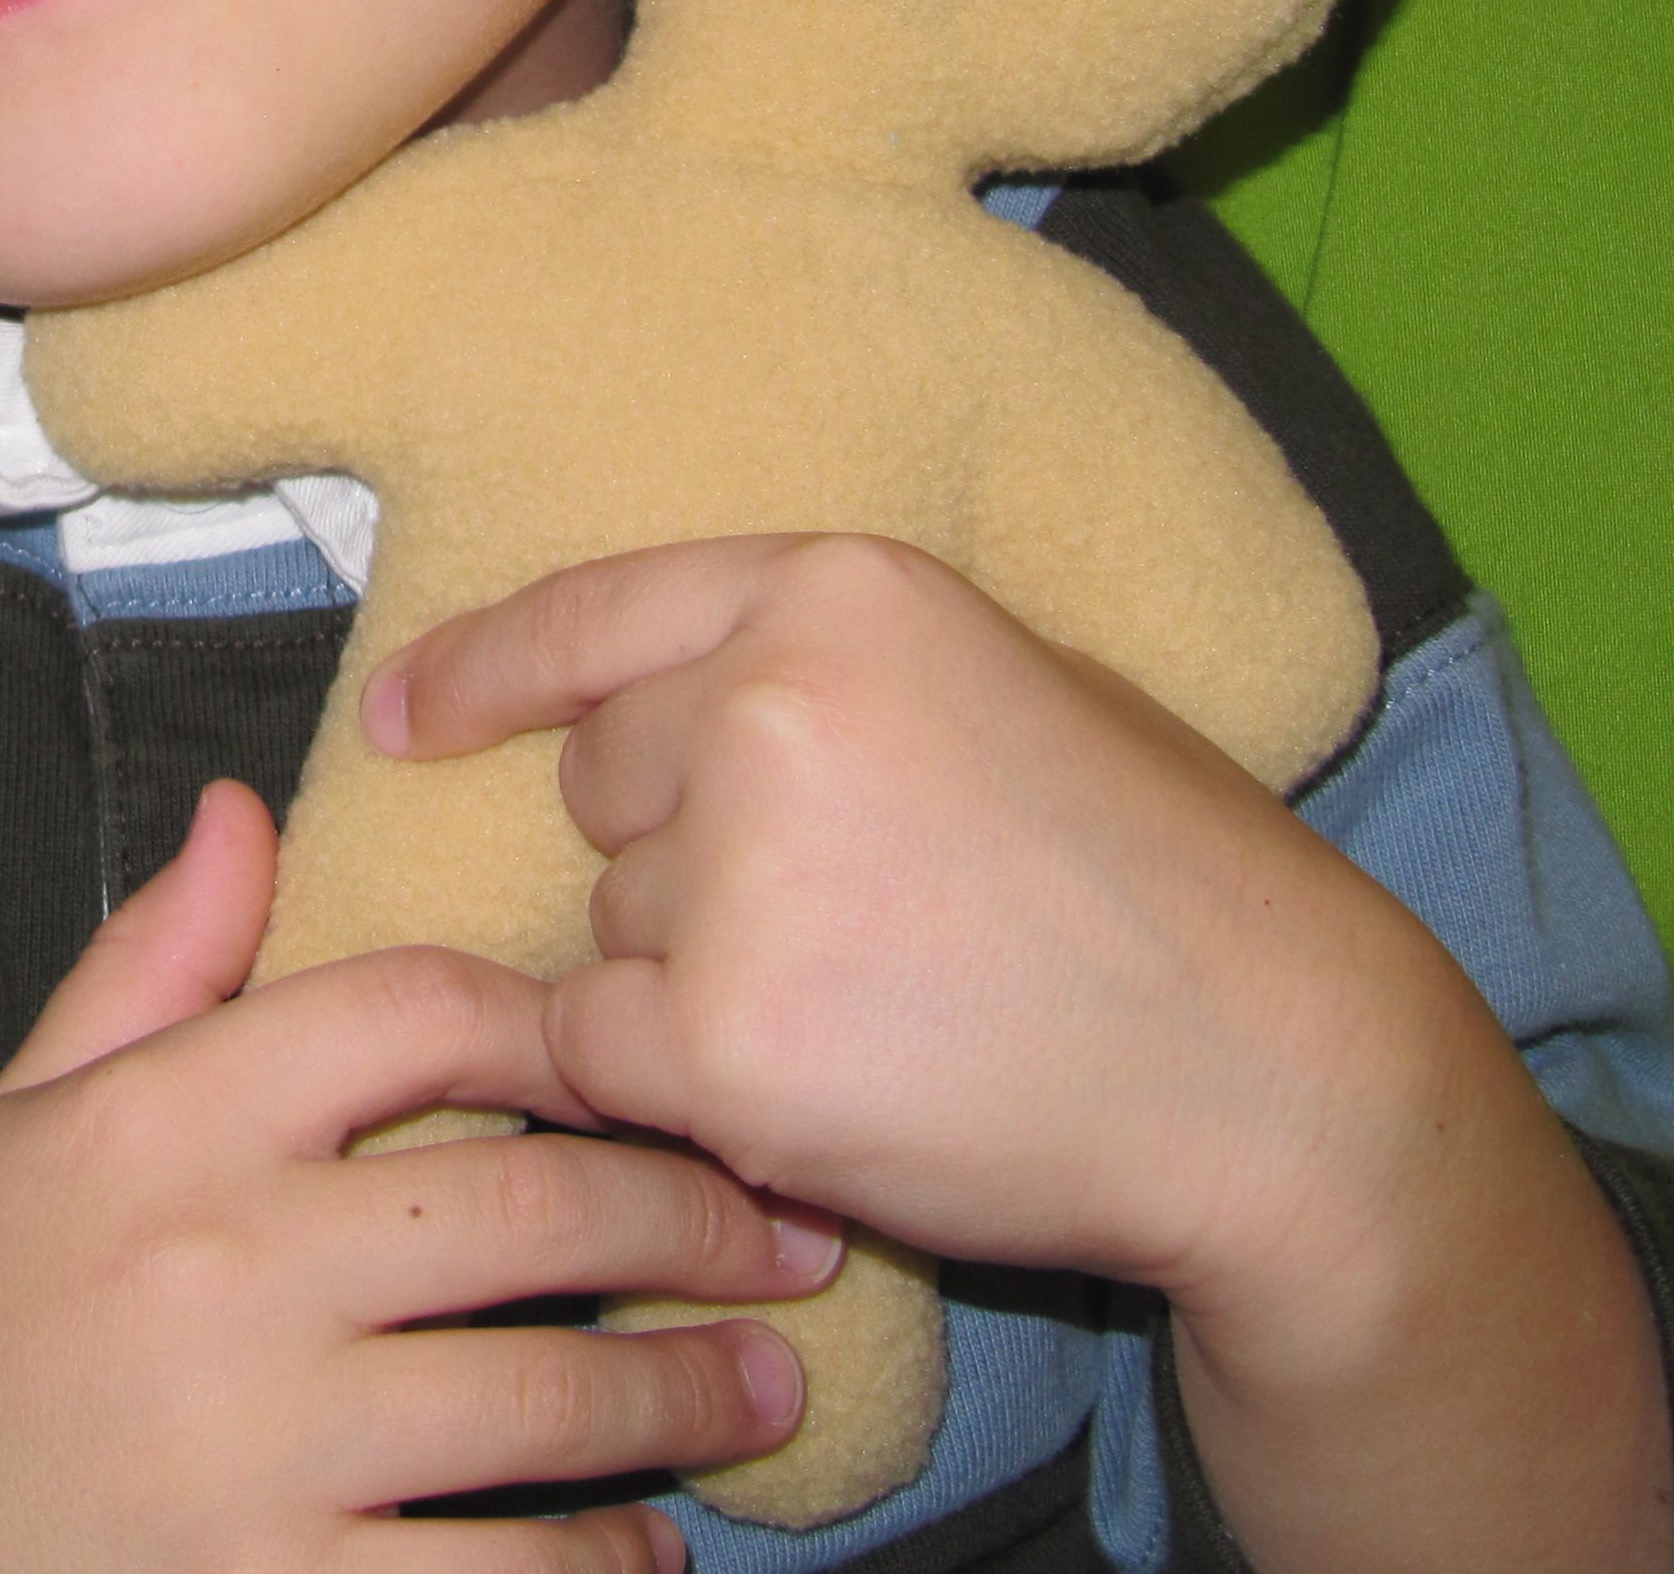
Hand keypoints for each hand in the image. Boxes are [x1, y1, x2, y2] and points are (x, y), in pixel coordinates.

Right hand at [0, 779, 840, 1573]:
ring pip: (547, 1408)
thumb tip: (252, 809)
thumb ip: (148, 964)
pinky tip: (642, 1555)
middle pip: (534, 1213)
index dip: (566, 1025)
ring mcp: (252, 1451)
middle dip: (695, 1221)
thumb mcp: (16, 1112)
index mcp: (162, 1119)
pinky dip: (595, 1571)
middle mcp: (220, 1267)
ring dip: (685, 1404)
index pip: (423, 1010)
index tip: (652, 1058)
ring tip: (763, 1394)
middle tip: (791, 1235)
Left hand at [371, 535, 1673, 1573]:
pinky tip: (817, 1083)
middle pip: (601, 784)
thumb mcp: (997, 683)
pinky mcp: (715, 1036)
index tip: (400, 716)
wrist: (1272, 1071)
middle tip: (860, 917)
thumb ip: (821, 673)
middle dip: (680, 852)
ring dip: (694, 974)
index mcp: (841, 590)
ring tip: (884, 1001)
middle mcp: (766, 704)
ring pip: (608, 922)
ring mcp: (734, 872)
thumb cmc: (1157, 881)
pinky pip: (600, 1050)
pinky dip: (673, 1081)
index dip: (483, 670)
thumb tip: (631, 712)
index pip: (597, 613)